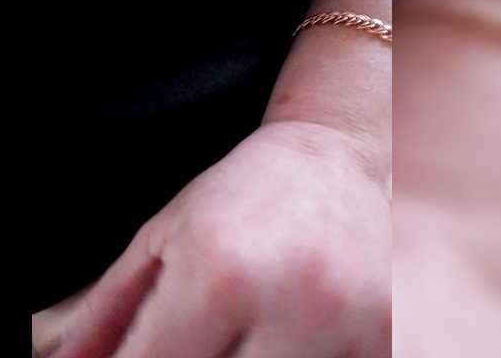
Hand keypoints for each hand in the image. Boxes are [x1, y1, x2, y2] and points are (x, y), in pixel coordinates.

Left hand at [33, 121, 390, 356]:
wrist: (341, 161)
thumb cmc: (246, 192)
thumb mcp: (168, 234)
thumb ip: (110, 308)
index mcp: (220, 270)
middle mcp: (291, 304)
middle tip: (196, 338)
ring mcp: (353, 331)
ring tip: (244, 330)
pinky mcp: (391, 344)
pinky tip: (285, 338)